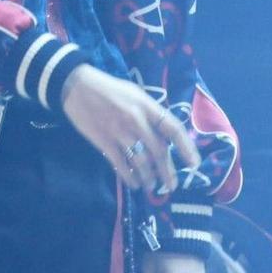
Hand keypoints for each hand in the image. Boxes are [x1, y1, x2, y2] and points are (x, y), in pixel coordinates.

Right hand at [60, 64, 200, 192]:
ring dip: (149, 178)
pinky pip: (122, 166)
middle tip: (171, 185)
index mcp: (146, 105)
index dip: (187, 148)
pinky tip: (134, 184)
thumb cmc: (108, 88)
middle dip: (168, 172)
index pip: (173, 129)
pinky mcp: (104, 142)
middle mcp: (136, 120)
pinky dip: (130, 178)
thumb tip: (164, 134)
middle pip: (159, 152)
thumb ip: (149, 112)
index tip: (194, 164)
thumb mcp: (134, 93)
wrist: (76, 86)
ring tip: (152, 186)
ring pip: (142, 162)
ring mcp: (120, 132)